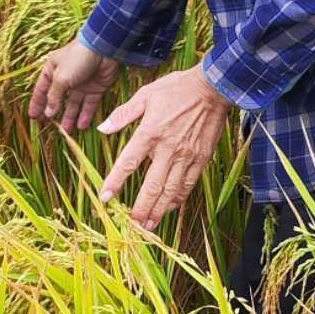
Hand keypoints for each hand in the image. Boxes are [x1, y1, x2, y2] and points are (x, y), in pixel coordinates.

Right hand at [29, 36, 123, 134]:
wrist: (103, 49)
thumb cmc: (77, 59)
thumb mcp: (61, 78)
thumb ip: (54, 97)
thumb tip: (48, 113)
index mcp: (52, 71)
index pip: (41, 90)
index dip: (37, 104)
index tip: (33, 117)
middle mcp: (65, 78)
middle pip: (57, 99)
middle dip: (54, 113)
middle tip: (49, 128)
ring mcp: (81, 84)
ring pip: (73, 104)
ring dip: (70, 117)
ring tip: (67, 132)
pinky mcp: (95, 89)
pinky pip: (88, 104)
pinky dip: (85, 115)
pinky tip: (82, 126)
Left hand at [96, 64, 228, 231]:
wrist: (212, 88)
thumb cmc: (177, 89)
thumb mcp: (146, 94)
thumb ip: (123, 114)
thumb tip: (102, 129)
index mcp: (149, 132)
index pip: (128, 162)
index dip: (115, 182)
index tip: (105, 197)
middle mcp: (167, 149)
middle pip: (152, 186)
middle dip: (141, 208)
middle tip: (132, 225)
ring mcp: (186, 156)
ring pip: (171, 191)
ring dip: (159, 210)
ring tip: (149, 225)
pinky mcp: (201, 158)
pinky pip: (188, 184)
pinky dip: (179, 198)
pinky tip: (171, 208)